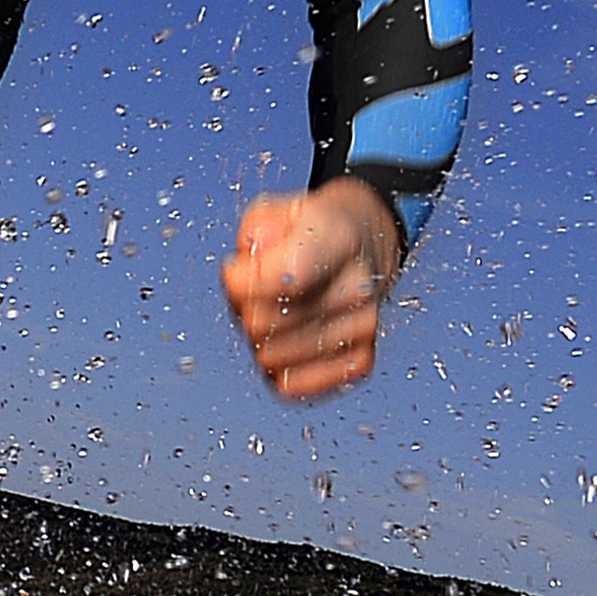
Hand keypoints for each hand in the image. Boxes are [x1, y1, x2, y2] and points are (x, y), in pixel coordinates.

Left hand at [222, 176, 405, 404]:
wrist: (361, 249)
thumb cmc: (311, 232)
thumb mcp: (280, 209)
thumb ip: (258, 225)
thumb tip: (254, 246)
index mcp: (339, 238)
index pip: (285, 278)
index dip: (242, 282)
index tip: (233, 271)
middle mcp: (358, 285)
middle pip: (264, 324)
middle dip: (243, 308)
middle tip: (254, 292)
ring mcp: (363, 327)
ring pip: (272, 358)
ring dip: (259, 340)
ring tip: (274, 313)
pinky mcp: (360, 361)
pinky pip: (294, 386)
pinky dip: (278, 368)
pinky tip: (286, 341)